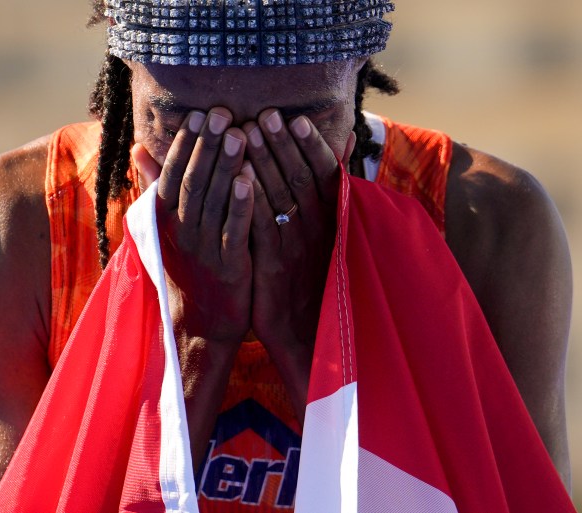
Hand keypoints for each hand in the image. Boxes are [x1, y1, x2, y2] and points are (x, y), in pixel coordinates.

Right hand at [132, 107, 253, 469]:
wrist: (202, 322)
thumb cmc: (188, 267)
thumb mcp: (166, 227)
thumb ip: (156, 187)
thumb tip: (139, 148)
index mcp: (166, 219)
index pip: (172, 174)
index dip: (185, 145)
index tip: (198, 114)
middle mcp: (180, 231)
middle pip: (192, 181)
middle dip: (207, 146)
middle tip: (221, 113)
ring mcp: (203, 248)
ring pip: (213, 201)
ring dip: (225, 166)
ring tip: (238, 134)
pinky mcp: (229, 266)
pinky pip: (233, 230)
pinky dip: (240, 203)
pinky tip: (249, 178)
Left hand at [243, 110, 353, 419]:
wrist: (308, 334)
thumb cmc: (315, 281)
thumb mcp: (329, 240)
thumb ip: (330, 198)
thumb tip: (344, 153)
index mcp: (331, 221)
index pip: (322, 176)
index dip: (308, 147)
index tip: (293, 120)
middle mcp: (317, 229)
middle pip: (299, 178)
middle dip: (281, 145)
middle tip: (265, 115)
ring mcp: (296, 247)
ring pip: (280, 197)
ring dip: (263, 162)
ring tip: (247, 132)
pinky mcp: (274, 266)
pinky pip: (261, 227)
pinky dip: (250, 200)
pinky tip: (237, 177)